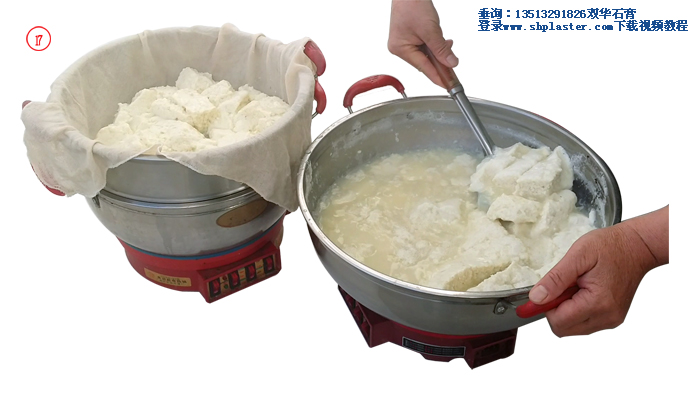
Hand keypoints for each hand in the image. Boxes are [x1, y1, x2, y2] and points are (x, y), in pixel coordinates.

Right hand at [388, 0, 458, 87]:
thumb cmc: (412, 4)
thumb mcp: (431, 30)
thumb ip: (441, 49)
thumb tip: (451, 63)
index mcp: (400, 48)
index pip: (423, 67)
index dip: (437, 77)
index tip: (447, 85)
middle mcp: (399, 47)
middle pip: (424, 62)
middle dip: (439, 61)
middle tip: (453, 66)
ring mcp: (403, 42)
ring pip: (425, 54)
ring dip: (437, 52)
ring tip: (447, 45)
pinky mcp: (408, 37)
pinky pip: (423, 47)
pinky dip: (433, 46)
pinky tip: (441, 42)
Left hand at [529, 206, 668, 336]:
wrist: (638, 246)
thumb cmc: (611, 246)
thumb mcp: (578, 256)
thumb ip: (555, 279)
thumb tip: (536, 298)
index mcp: (598, 303)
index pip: (558, 322)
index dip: (545, 306)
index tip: (546, 290)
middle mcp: (607, 317)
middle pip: (564, 329)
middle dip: (556, 309)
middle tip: (565, 286)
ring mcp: (611, 320)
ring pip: (573, 328)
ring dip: (567, 310)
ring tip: (577, 286)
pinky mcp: (612, 318)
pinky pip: (585, 323)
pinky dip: (578, 310)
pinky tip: (584, 291)